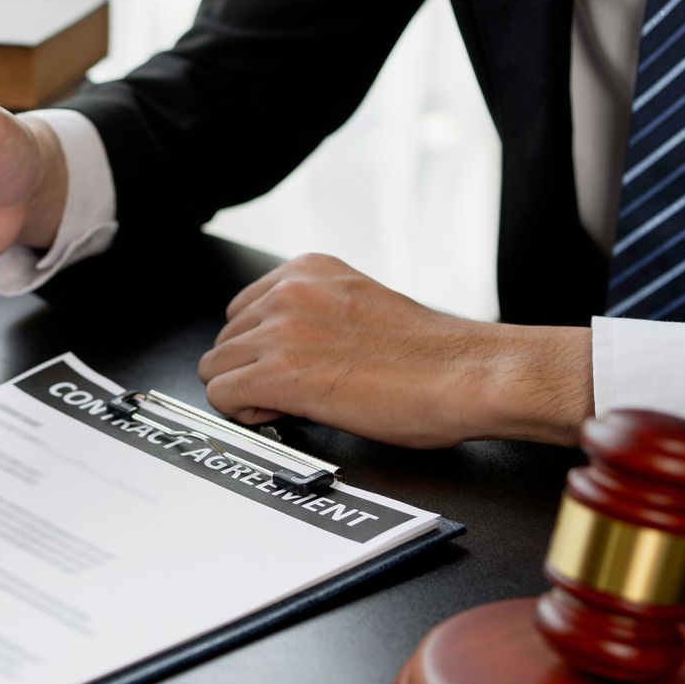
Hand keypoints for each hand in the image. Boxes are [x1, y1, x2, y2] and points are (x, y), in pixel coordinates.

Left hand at [197, 254, 591, 447]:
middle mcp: (289, 291)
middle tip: (289, 391)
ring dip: (245, 392)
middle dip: (249, 370)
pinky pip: (222, 396)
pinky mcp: (280, 373)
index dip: (260, 347)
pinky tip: (281, 413)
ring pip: (216, 368)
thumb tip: (283, 344)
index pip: (243, 308)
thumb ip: (315, 313)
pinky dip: (244, 413)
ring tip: (290, 403)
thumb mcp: (359, 307)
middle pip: (225, 339)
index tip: (286, 366)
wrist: (468, 374)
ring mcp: (281, 330)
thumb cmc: (433, 354)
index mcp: (309, 270)